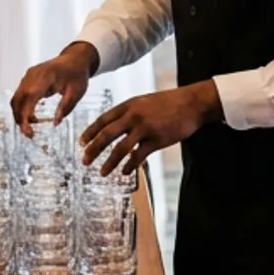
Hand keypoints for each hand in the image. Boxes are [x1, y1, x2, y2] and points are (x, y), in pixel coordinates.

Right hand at [10, 40, 98, 135]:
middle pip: (18, 98)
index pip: (30, 96)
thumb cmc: (77, 74)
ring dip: (20, 114)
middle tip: (29, 134)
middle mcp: (33, 74)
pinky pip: (20, 95)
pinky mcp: (28, 79)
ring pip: (16, 98)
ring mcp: (28, 75)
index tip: (28, 130)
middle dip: (20, 118)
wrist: (75, 59)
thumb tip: (55, 123)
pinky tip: (32, 117)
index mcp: (46, 76)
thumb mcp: (77, 92)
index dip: (26, 114)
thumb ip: (66, 107)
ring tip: (31, 127)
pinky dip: (22, 107)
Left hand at [79, 81, 223, 173]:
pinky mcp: (157, 140)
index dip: (90, 132)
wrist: (192, 103)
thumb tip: (116, 124)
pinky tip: (124, 172)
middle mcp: (133, 116)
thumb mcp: (144, 101)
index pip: (103, 119)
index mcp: (128, 105)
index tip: (81, 143)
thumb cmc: (169, 102)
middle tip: (85, 161)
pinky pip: (139, 156)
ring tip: (102, 172)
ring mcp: (145, 128)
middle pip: (107, 134)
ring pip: (120, 148)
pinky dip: (129, 166)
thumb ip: (130, 112)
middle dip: (93, 149)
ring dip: (109, 162)